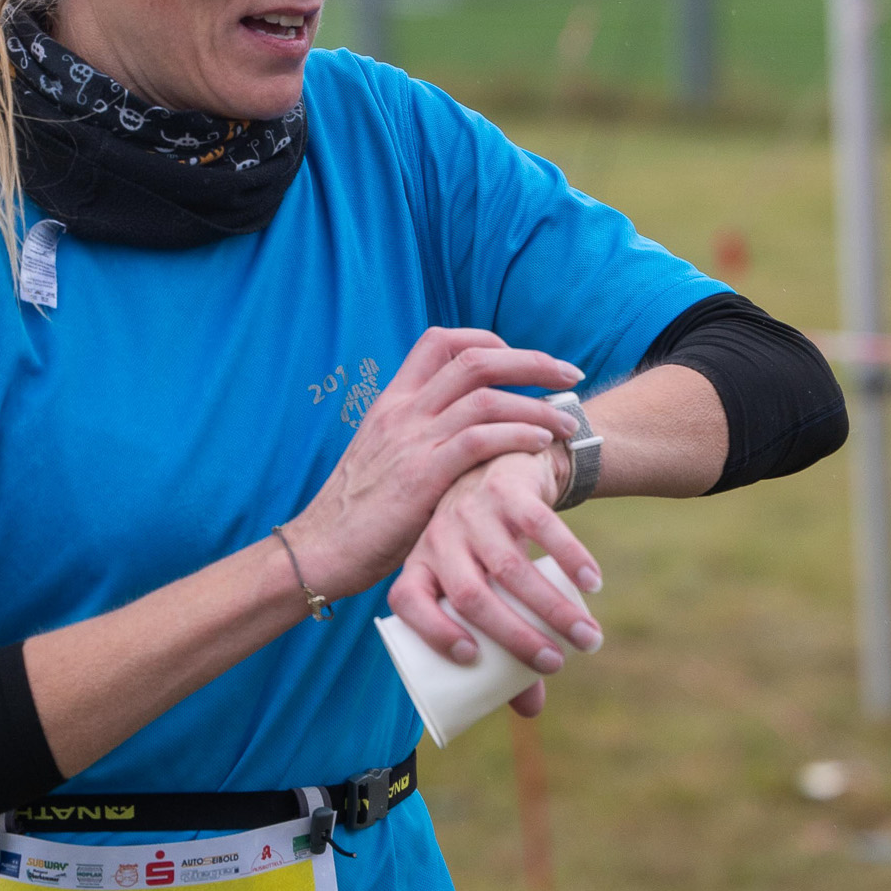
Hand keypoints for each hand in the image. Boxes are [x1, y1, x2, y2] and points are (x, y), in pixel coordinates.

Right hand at [283, 327, 585, 600]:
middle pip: (475, 359)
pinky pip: (479, 439)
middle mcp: (403, 411)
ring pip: (485, 396)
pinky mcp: (421, 475)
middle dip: (532, 362)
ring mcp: (412, 440)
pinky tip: (539, 445)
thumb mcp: (385, 460)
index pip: (440, 342)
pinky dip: (516, 435)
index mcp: (392, 401)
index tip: (518, 360)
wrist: (321, 549)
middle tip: (569, 373)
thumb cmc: (358, 515)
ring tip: (567, 424)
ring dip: (536, 405)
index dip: (487, 341)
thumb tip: (466, 439)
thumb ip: (420, 439)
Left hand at [387, 450, 604, 708]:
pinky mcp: (508, 491)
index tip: (473, 660)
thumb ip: (499, 648)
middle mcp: (438, 539)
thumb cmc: (487, 553)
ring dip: (553, 608)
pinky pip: (541, 527)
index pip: (407, 602)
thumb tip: (530, 712)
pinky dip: (571, 557)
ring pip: (511, 568)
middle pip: (471, 597)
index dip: (433, 634)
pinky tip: (592, 583)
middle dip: (514, 636)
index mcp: (419, 567)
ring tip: (587, 637)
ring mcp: (471, 512)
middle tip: (555, 664)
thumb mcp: (482, 590)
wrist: (501, 471)